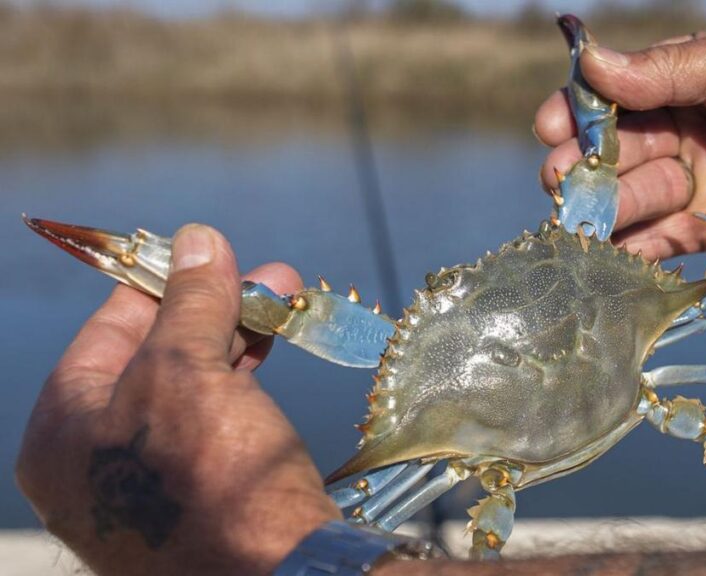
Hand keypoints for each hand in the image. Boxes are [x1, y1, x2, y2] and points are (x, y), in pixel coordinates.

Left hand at [16, 225, 339, 575]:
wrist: (276, 575)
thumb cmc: (210, 476)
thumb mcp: (189, 369)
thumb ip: (189, 301)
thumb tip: (197, 237)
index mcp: (61, 434)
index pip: (105, 334)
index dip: (159, 284)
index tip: (205, 253)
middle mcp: (93, 465)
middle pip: (152, 360)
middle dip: (212, 310)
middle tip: (263, 277)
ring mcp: (145, 489)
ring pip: (189, 391)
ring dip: (235, 341)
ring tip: (284, 302)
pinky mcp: (195, 504)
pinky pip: (211, 428)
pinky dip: (243, 385)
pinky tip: (273, 353)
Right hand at [536, 25, 705, 255]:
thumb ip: (666, 70)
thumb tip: (590, 61)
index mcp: (683, 86)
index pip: (614, 99)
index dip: (578, 112)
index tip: (551, 124)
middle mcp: (680, 135)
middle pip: (613, 154)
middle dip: (584, 166)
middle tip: (561, 177)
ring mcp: (693, 185)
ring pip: (630, 200)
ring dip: (604, 208)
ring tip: (582, 217)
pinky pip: (658, 244)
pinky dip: (630, 251)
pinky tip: (605, 254)